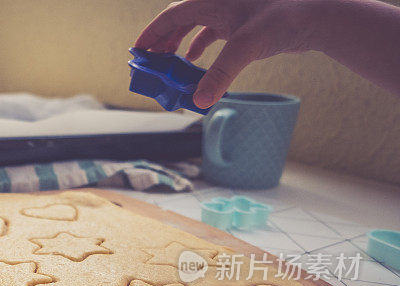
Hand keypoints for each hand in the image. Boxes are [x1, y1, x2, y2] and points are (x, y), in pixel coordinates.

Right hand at [134, 0, 315, 108]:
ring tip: (169, 65)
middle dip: (163, 42)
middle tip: (150, 64)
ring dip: (180, 45)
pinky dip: (200, 47)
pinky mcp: (244, 23)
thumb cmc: (283, 18)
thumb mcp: (245, 47)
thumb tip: (199, 103)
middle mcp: (219, 2)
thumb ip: (219, 75)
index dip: (152, 33)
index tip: (138, 51)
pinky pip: (212, 33)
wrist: (319, 14)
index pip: (171, 15)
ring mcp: (231, 11)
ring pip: (195, 26)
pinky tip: (194, 62)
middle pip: (180, 20)